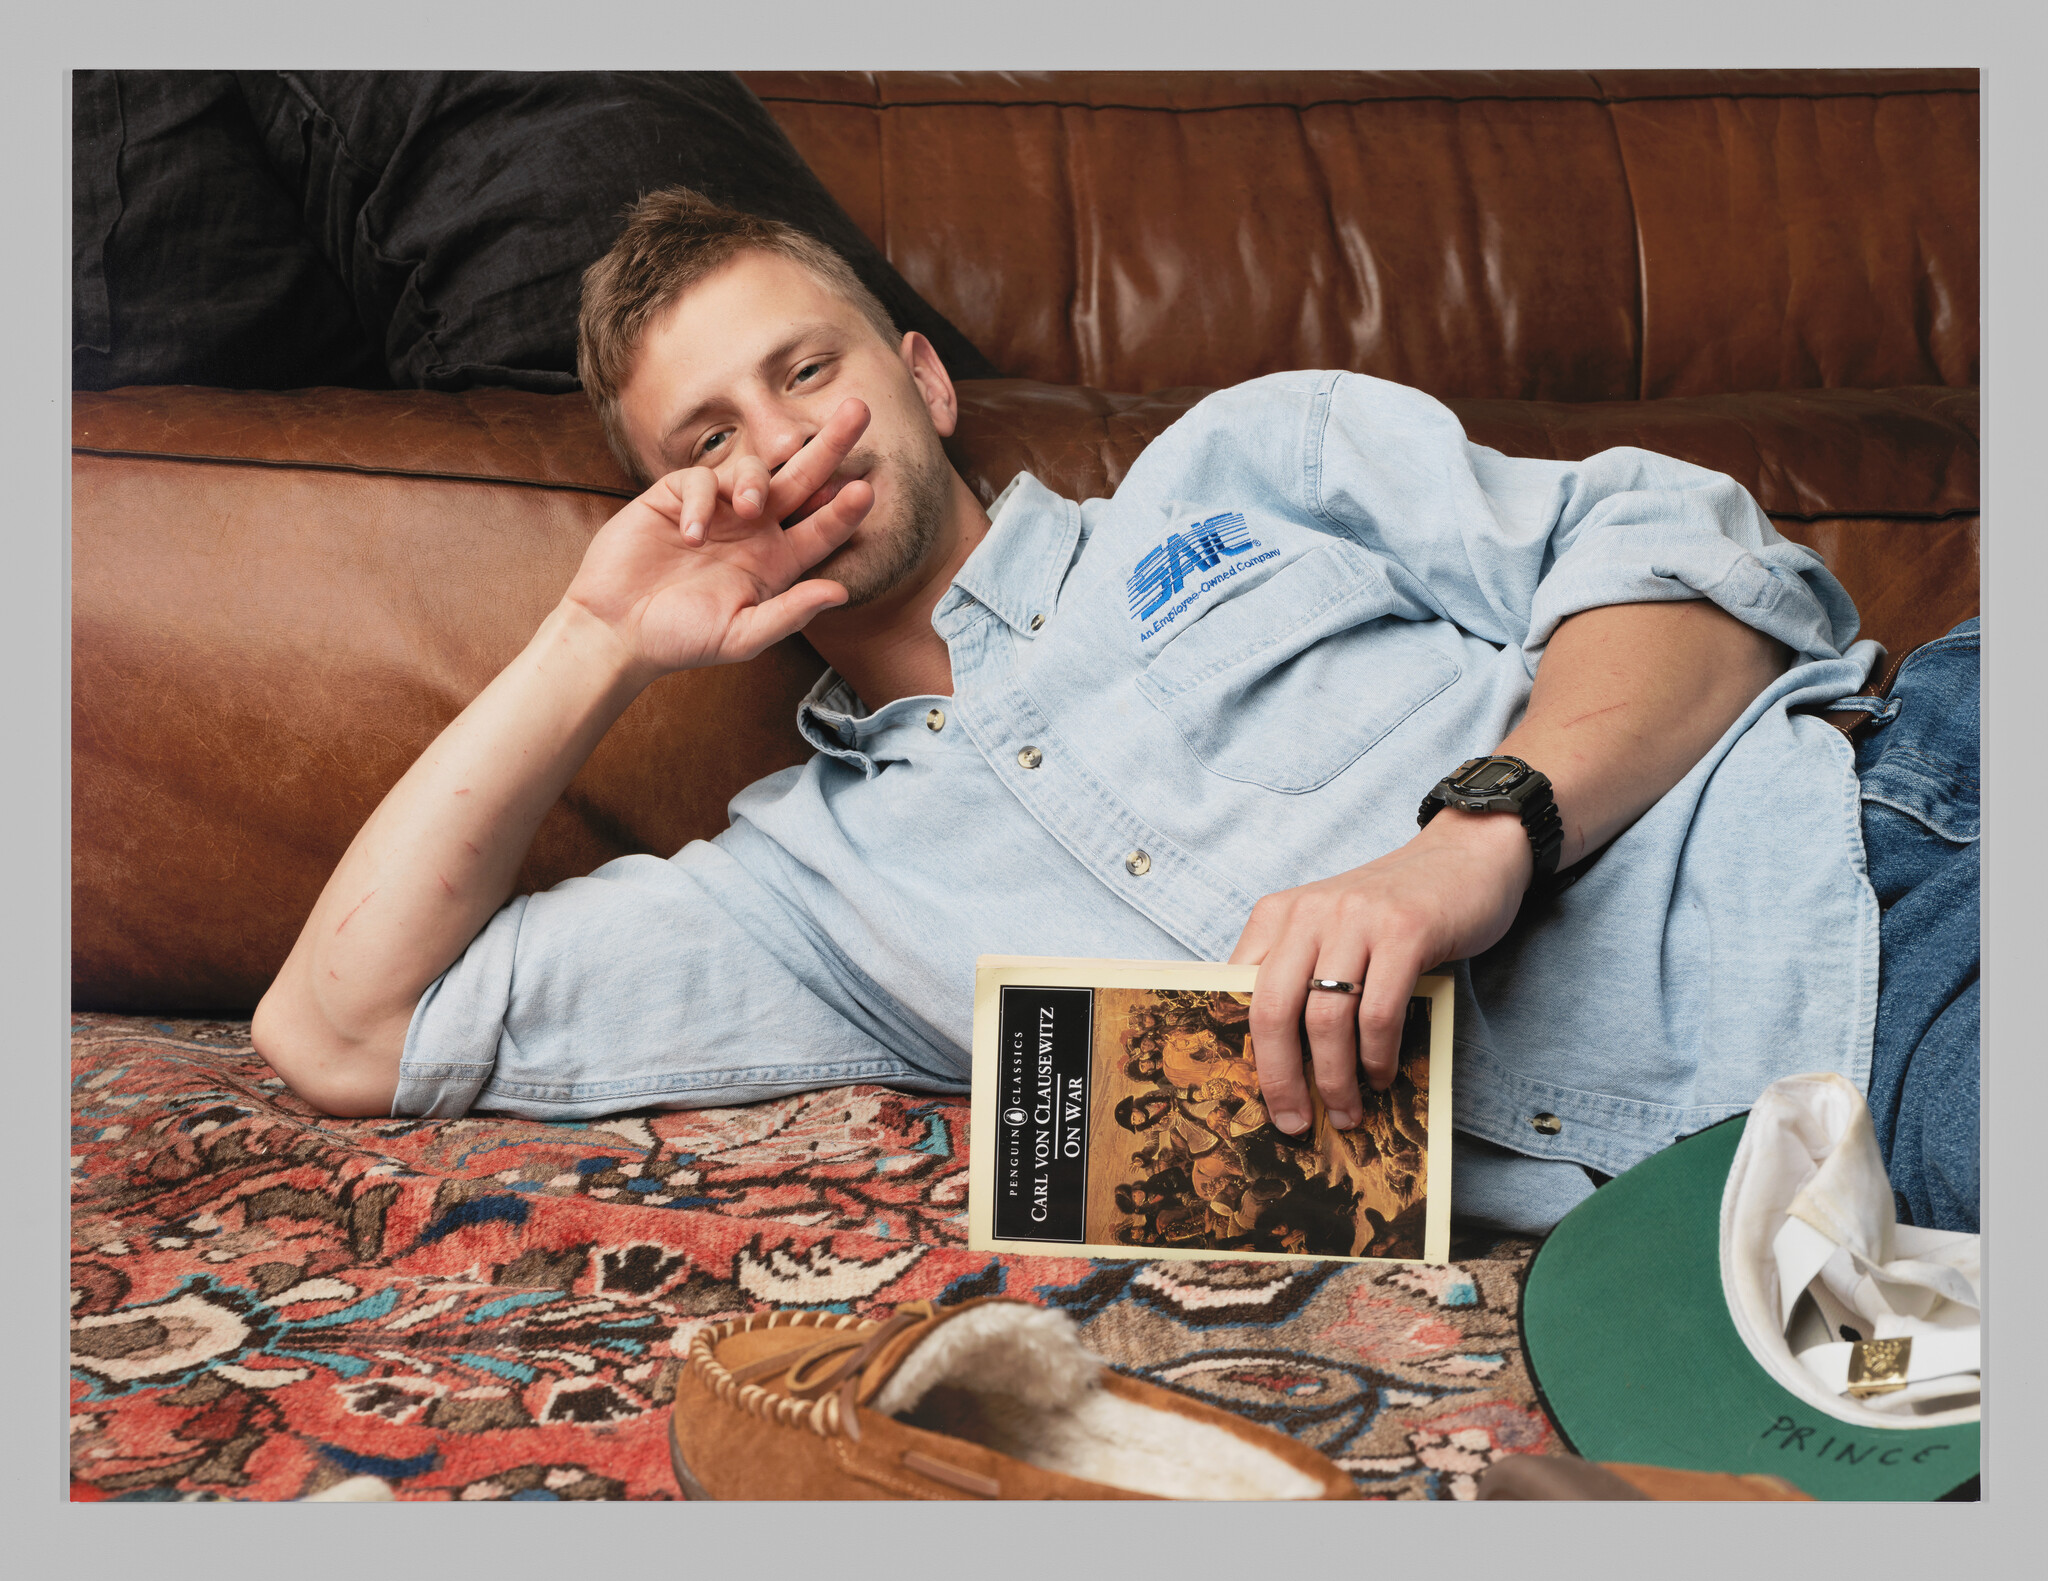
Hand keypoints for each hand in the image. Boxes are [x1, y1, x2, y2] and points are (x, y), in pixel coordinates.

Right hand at [563, 398, 875, 680]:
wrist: (617, 630)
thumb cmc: (681, 639)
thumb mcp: (742, 636)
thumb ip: (789, 614)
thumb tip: (839, 592)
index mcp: (777, 563)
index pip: (823, 528)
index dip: (845, 509)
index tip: (866, 489)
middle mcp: (753, 530)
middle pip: (802, 478)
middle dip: (831, 445)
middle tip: (860, 410)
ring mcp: (717, 510)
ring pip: (754, 470)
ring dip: (757, 482)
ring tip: (748, 510)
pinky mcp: (676, 497)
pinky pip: (701, 480)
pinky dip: (701, 501)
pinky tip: (689, 534)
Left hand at [1229, 808, 1531, 1132]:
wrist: (1466, 856)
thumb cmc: (1394, 910)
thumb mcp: (1331, 930)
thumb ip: (1300, 975)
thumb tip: (1279, 1061)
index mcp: (1277, 914)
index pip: (1239, 992)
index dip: (1245, 1051)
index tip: (1256, 1097)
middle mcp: (1308, 912)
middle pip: (1272, 1010)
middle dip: (1279, 1078)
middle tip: (1293, 1122)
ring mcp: (1356, 919)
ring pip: (1325, 1019)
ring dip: (1334, 1079)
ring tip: (1346, 1111)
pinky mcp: (1405, 931)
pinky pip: (1378, 1012)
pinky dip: (1377, 1056)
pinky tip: (1382, 1076)